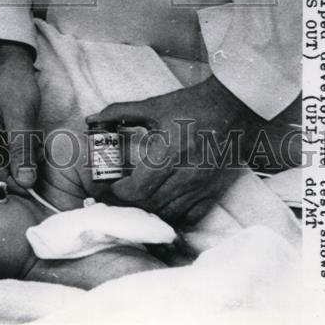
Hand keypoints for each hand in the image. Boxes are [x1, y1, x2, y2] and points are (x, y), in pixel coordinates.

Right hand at [0, 40, 40, 187]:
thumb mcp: (21, 117)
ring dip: (20, 160)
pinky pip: (5, 157)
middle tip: (35, 156)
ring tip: (34, 145)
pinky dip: (19, 154)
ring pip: (1, 165)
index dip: (8, 178)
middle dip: (16, 167)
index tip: (29, 181)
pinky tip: (31, 143)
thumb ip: (22, 150)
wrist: (12, 69)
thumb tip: (26, 182)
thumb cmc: (14, 86)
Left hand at [87, 77, 260, 226]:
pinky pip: (191, 218)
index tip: (108, 187)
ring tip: (137, 202)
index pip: (135, 190)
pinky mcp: (213, 193)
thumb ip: (120, 112)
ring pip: (168, 216)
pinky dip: (174, 218)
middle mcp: (184, 176)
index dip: (117, 193)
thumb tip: (91, 119)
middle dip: (129, 204)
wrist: (233, 108)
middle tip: (116, 197)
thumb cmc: (191, 106)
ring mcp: (200, 188)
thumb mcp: (154, 106)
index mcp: (167, 154)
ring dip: (149, 212)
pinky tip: (163, 209)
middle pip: (149, 206)